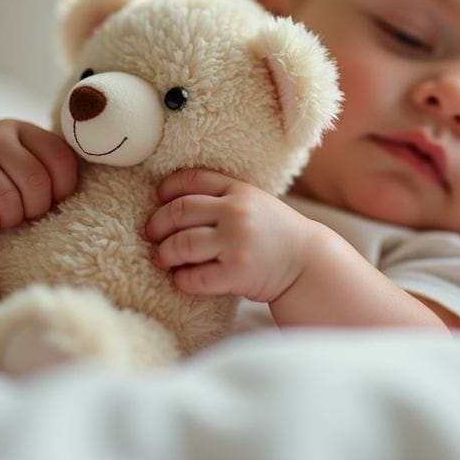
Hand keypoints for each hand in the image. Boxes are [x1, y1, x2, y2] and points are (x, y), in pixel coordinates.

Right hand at [0, 120, 77, 232]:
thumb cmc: (8, 174)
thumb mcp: (31, 159)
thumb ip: (55, 165)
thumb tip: (86, 193)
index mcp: (24, 129)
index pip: (60, 158)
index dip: (65, 187)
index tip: (58, 198)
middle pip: (35, 181)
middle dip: (38, 207)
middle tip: (31, 212)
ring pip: (8, 200)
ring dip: (13, 218)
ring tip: (10, 214)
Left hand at [145, 169, 314, 302]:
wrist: (307, 262)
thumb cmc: (273, 233)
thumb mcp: (254, 202)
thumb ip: (222, 197)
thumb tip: (169, 202)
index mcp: (239, 190)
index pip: (192, 179)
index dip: (167, 189)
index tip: (159, 200)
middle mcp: (237, 212)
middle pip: (179, 211)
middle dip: (158, 224)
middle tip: (152, 235)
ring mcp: (237, 242)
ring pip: (181, 245)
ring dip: (164, 254)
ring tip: (163, 259)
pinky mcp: (237, 273)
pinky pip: (194, 277)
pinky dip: (181, 280)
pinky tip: (182, 279)